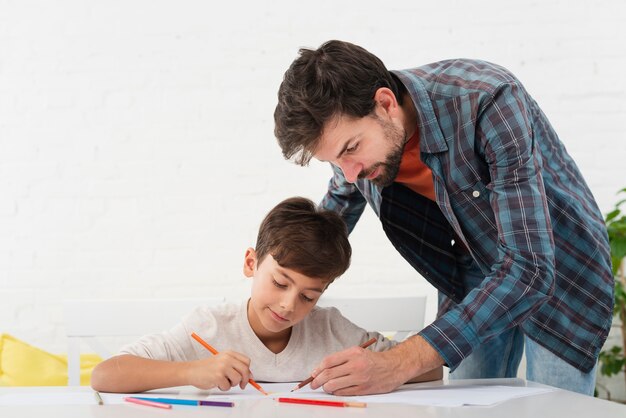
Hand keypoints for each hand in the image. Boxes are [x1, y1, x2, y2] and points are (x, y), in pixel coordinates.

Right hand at [185, 351, 251, 390]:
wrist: (192, 370)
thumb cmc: (207, 368)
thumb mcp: (223, 361)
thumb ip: (235, 365)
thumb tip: (249, 376)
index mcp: (229, 353)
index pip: (246, 361)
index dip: (248, 370)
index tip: (247, 377)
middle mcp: (227, 358)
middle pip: (245, 370)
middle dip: (245, 380)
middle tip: (242, 385)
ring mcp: (223, 367)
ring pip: (237, 379)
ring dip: (232, 384)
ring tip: (223, 382)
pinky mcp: (218, 376)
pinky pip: (227, 386)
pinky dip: (223, 388)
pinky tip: (216, 383)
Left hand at [310, 336, 442, 395]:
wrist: (394, 366)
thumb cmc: (374, 360)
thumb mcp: (357, 352)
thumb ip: (341, 359)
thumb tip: (322, 369)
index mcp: (353, 353)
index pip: (328, 361)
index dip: (317, 369)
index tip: (313, 374)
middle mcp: (355, 365)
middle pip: (328, 374)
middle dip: (316, 381)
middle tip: (313, 384)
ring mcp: (359, 378)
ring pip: (334, 385)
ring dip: (326, 388)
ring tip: (325, 387)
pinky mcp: (363, 388)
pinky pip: (343, 392)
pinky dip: (336, 393)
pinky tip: (336, 390)